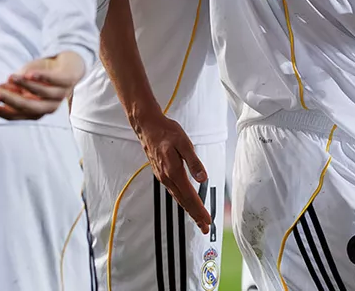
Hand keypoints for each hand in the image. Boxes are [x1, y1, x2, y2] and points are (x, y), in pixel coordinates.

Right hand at [0, 51, 86, 119]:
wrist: (69, 65)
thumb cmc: (42, 77)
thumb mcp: (22, 84)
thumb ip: (8, 91)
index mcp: (36, 110)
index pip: (17, 114)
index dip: (1, 111)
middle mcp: (49, 106)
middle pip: (29, 107)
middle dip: (10, 100)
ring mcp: (60, 94)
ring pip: (41, 92)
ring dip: (25, 85)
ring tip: (10, 77)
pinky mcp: (67, 80)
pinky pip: (55, 80)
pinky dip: (42, 78)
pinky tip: (29, 74)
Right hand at [134, 108, 211, 234]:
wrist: (147, 127)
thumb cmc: (166, 132)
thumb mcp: (184, 143)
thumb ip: (193, 161)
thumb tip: (203, 178)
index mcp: (174, 171)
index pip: (190, 195)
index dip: (199, 209)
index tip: (207, 220)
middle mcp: (167, 177)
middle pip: (184, 201)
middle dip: (195, 215)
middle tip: (205, 228)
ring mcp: (163, 177)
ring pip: (178, 198)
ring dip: (189, 210)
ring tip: (198, 220)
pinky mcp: (162, 174)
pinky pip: (174, 192)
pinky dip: (182, 201)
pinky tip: (187, 203)